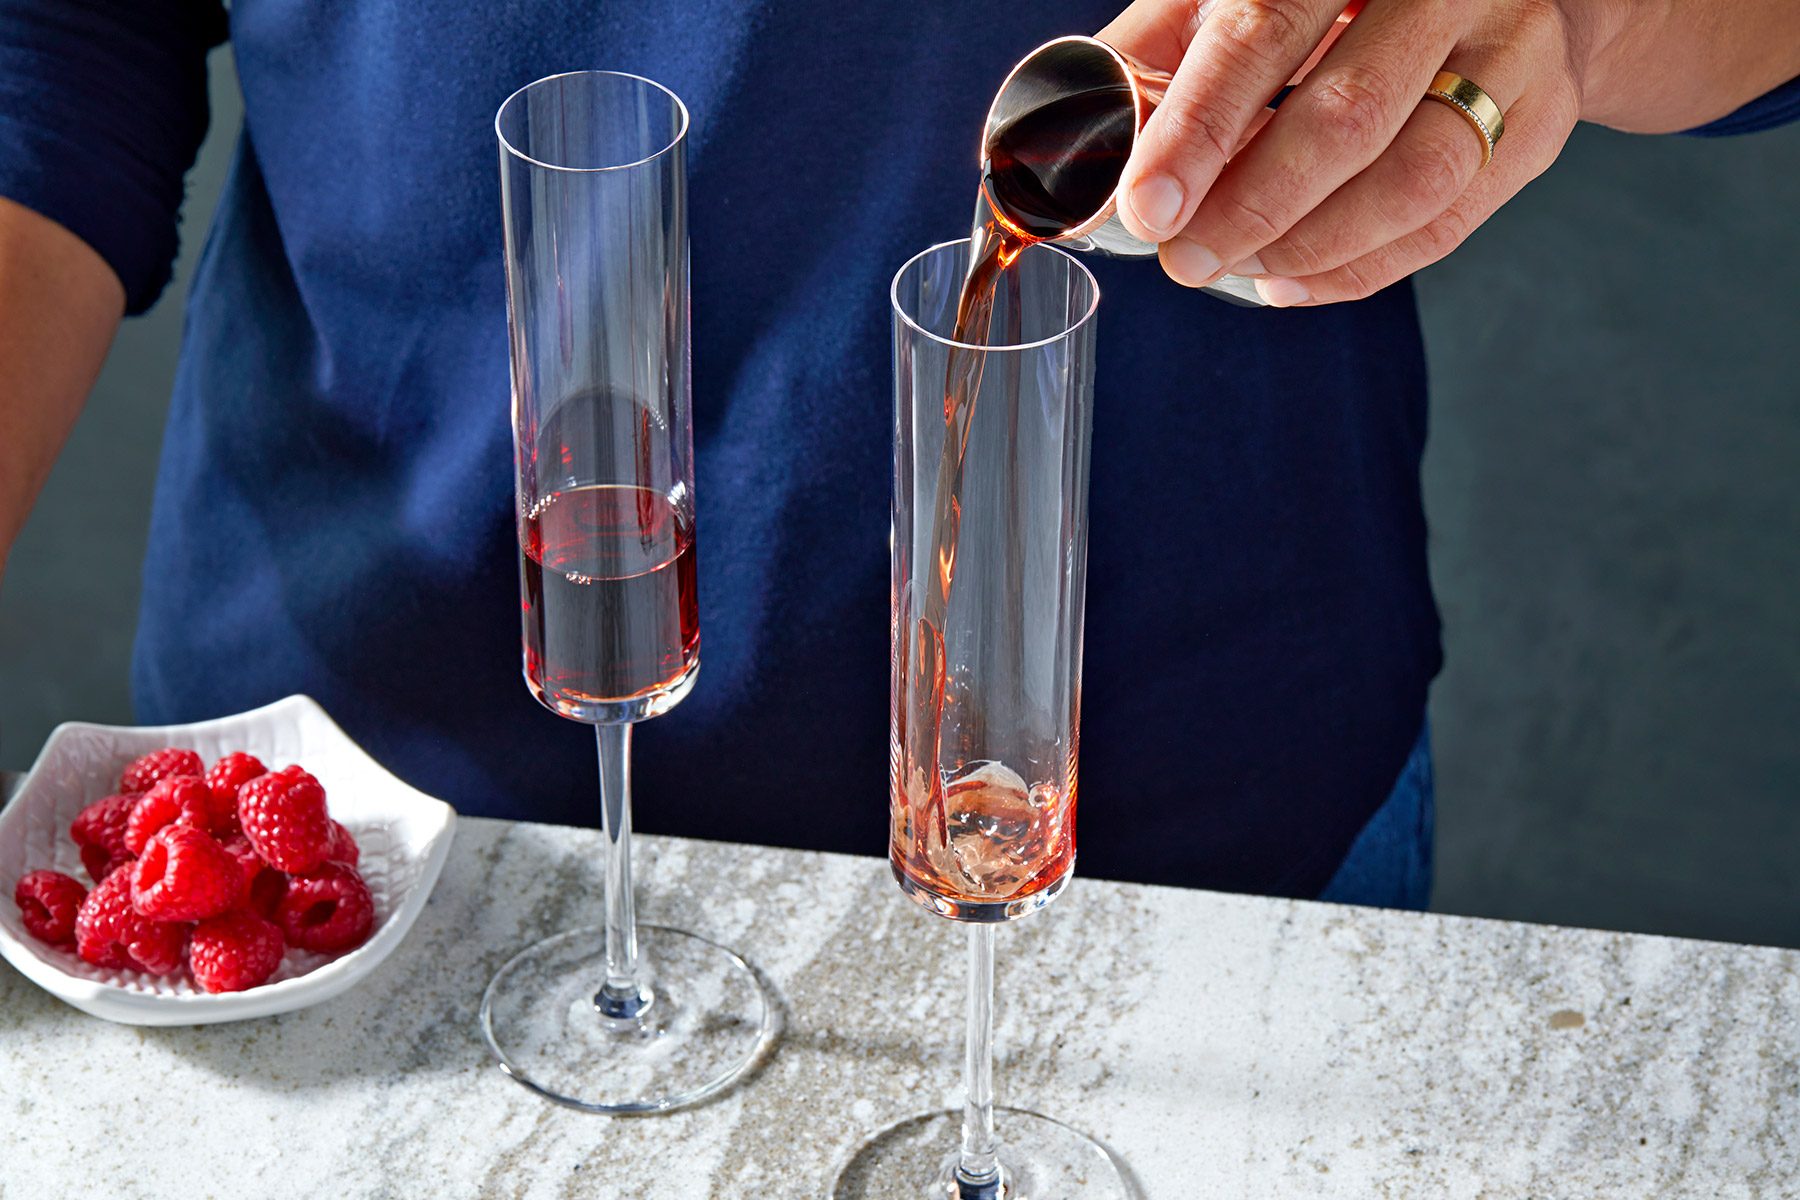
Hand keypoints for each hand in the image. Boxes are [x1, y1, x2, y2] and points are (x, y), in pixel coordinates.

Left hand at [1099, 0, 1615, 304]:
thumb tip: (1084, 157)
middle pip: (1347, 116)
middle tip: (1183, 258)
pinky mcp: (1540, 117)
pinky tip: (1289, 279)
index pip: (1261, 33)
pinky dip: (1358, 268)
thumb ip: (1162, 56)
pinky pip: (1448, 223)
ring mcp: (1511, 46)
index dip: (1198, 131)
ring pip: (1413, 179)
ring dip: (1308, 246)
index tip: (1147, 205)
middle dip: (1251, 207)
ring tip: (1235, 268)